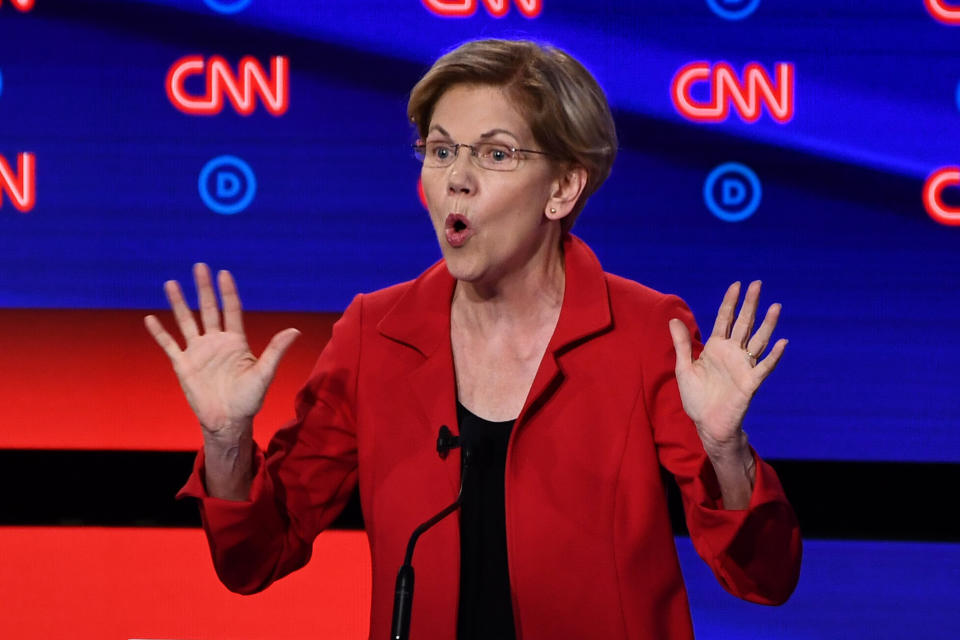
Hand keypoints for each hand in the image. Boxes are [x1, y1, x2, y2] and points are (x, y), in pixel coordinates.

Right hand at [144, 263, 299, 444]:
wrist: (228, 421)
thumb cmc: (249, 399)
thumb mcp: (264, 374)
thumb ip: (276, 351)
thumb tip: (295, 330)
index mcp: (236, 341)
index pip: (231, 310)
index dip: (227, 292)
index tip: (224, 273)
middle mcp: (216, 342)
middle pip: (208, 309)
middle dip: (204, 289)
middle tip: (199, 266)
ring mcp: (198, 352)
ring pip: (186, 321)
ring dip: (178, 303)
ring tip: (171, 283)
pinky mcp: (183, 365)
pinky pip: (169, 345)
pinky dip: (160, 333)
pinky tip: (150, 319)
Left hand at [668, 281, 785, 457]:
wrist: (706, 423)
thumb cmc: (696, 398)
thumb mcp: (684, 368)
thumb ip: (681, 344)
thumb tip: (673, 319)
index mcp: (716, 348)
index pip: (724, 319)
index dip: (730, 302)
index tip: (737, 285)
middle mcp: (732, 353)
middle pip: (743, 324)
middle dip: (750, 304)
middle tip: (758, 284)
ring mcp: (743, 366)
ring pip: (758, 341)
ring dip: (767, 325)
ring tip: (775, 307)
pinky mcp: (750, 383)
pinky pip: (764, 367)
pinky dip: (774, 356)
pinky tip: (782, 342)